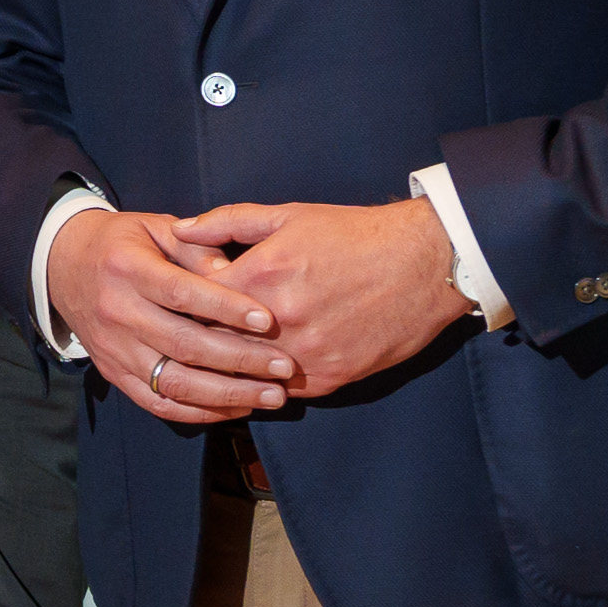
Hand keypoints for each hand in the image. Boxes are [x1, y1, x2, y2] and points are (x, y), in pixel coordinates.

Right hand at [51, 208, 299, 425]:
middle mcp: (116, 313)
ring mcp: (113, 349)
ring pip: (173, 382)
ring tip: (272, 396)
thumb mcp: (158, 227)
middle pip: (183, 344)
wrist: (63, 267)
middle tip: (285, 367)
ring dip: (227, 394)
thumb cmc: (123, 244)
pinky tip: (237, 408)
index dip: (226, 308)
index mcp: (127, 270)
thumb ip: (198, 248)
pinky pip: (156, 402)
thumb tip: (235, 275)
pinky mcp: (113, 373)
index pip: (181, 294)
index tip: (267, 320)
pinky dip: (198, 412)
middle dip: (240, 360)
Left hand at [177, 199, 476, 398]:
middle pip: (210, 343)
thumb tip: (180, 231)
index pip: (192, 301)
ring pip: (243, 372)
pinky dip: (265, 383)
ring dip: (229, 368)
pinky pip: (280, 390)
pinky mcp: (329, 377)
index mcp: (259, 276)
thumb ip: (228, 222)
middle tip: (185, 338)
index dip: (182, 303)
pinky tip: (256, 376)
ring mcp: (303, 353)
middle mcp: (277, 320)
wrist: (427, 262)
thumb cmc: (356, 235)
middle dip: (197, 339)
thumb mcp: (289, 216)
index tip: (180, 303)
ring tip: (215, 362)